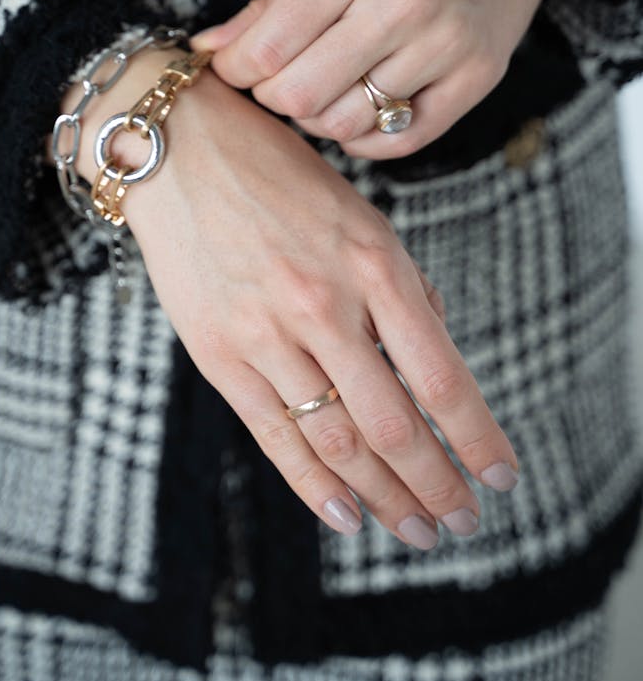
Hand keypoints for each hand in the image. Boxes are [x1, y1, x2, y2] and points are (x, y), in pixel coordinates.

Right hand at [74, 53, 519, 547]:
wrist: (177, 150)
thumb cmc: (278, 175)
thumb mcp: (361, 214)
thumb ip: (402, 287)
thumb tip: (432, 358)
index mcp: (375, 264)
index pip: (442, 377)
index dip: (477, 438)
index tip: (502, 476)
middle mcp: (326, 305)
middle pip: (395, 426)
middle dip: (438, 486)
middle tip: (463, 523)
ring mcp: (267, 333)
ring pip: (339, 442)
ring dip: (386, 497)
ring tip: (418, 530)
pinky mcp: (219, 353)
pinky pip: (275, 434)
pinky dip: (315, 484)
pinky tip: (348, 516)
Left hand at [192, 0, 611, 158]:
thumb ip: (275, 3)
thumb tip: (208, 49)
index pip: (267, 49)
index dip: (237, 70)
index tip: (237, 67)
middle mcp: (400, 2)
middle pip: (300, 95)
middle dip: (275, 96)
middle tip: (280, 78)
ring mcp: (445, 43)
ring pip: (347, 124)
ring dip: (320, 116)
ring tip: (324, 89)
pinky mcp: (478, 75)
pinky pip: (402, 139)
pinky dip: (367, 138)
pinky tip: (360, 112)